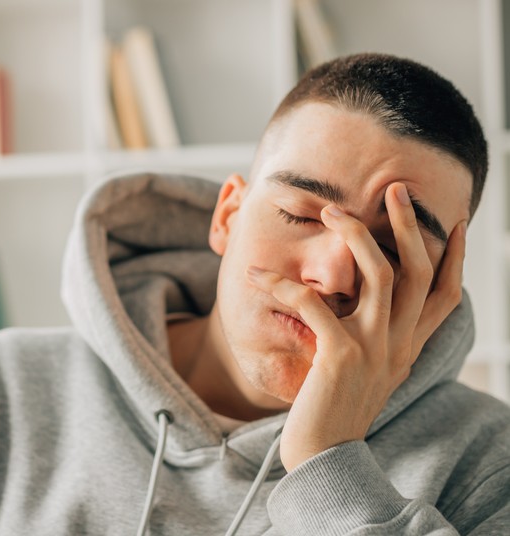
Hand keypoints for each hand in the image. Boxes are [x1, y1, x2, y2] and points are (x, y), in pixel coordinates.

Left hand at [247, 182, 466, 471]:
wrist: (322, 457)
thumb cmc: (335, 409)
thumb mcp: (368, 370)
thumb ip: (376, 338)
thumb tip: (365, 303)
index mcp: (408, 346)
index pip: (446, 295)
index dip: (454, 257)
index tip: (455, 223)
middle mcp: (399, 344)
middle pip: (419, 271)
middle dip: (410, 225)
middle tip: (395, 188)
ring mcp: (373, 349)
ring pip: (380, 274)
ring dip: (357, 236)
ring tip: (331, 211)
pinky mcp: (340, 356)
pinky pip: (314, 304)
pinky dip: (285, 285)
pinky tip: (259, 276)